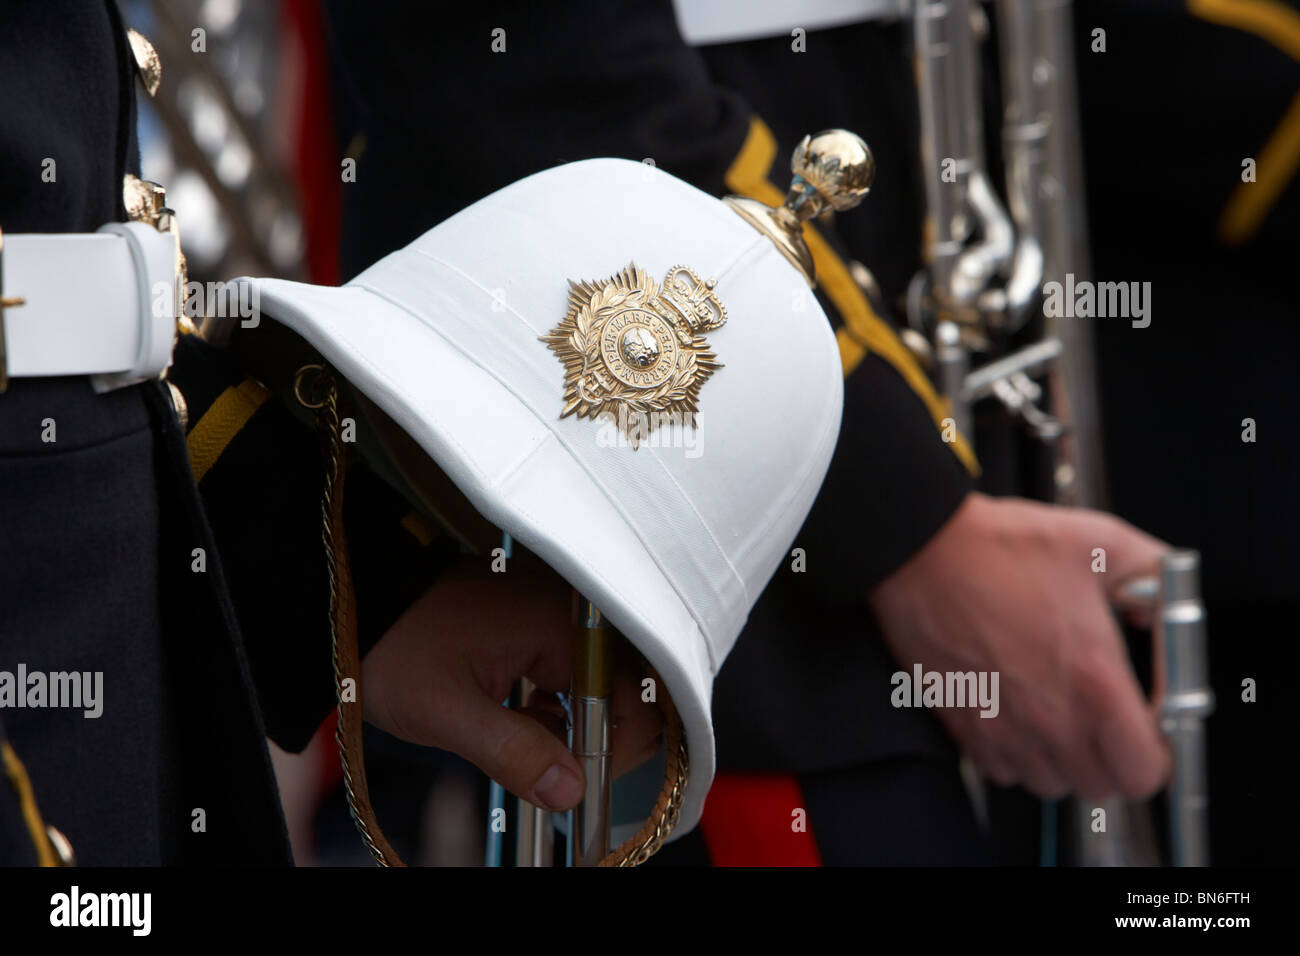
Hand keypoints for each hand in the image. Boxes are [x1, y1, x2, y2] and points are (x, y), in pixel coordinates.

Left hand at [361, 562, 662, 811]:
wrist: (363, 600)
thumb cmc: (396, 644)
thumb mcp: (446, 711)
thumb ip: (512, 752)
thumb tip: (571, 791)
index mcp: (561, 627)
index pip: (632, 699)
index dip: (615, 752)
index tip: (582, 785)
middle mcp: (574, 614)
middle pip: (629, 690)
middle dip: (603, 739)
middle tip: (564, 772)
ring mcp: (564, 615)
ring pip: (607, 683)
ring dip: (583, 725)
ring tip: (541, 747)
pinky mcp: (549, 622)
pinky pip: (582, 669)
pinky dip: (567, 704)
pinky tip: (534, 719)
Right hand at [868, 492, 1171, 800]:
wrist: (920, 549)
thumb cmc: (1001, 546)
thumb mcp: (1101, 541)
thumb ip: (1157, 576)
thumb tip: (1166, 612)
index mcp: (1094, 678)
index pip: (1144, 769)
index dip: (1156, 752)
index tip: (1150, 728)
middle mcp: (1048, 716)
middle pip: (1100, 786)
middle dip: (1113, 758)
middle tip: (1108, 719)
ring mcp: (1001, 726)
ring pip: (1050, 784)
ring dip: (1063, 761)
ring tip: (1060, 717)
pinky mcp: (961, 724)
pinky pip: (1001, 770)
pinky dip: (1015, 755)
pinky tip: (1018, 714)